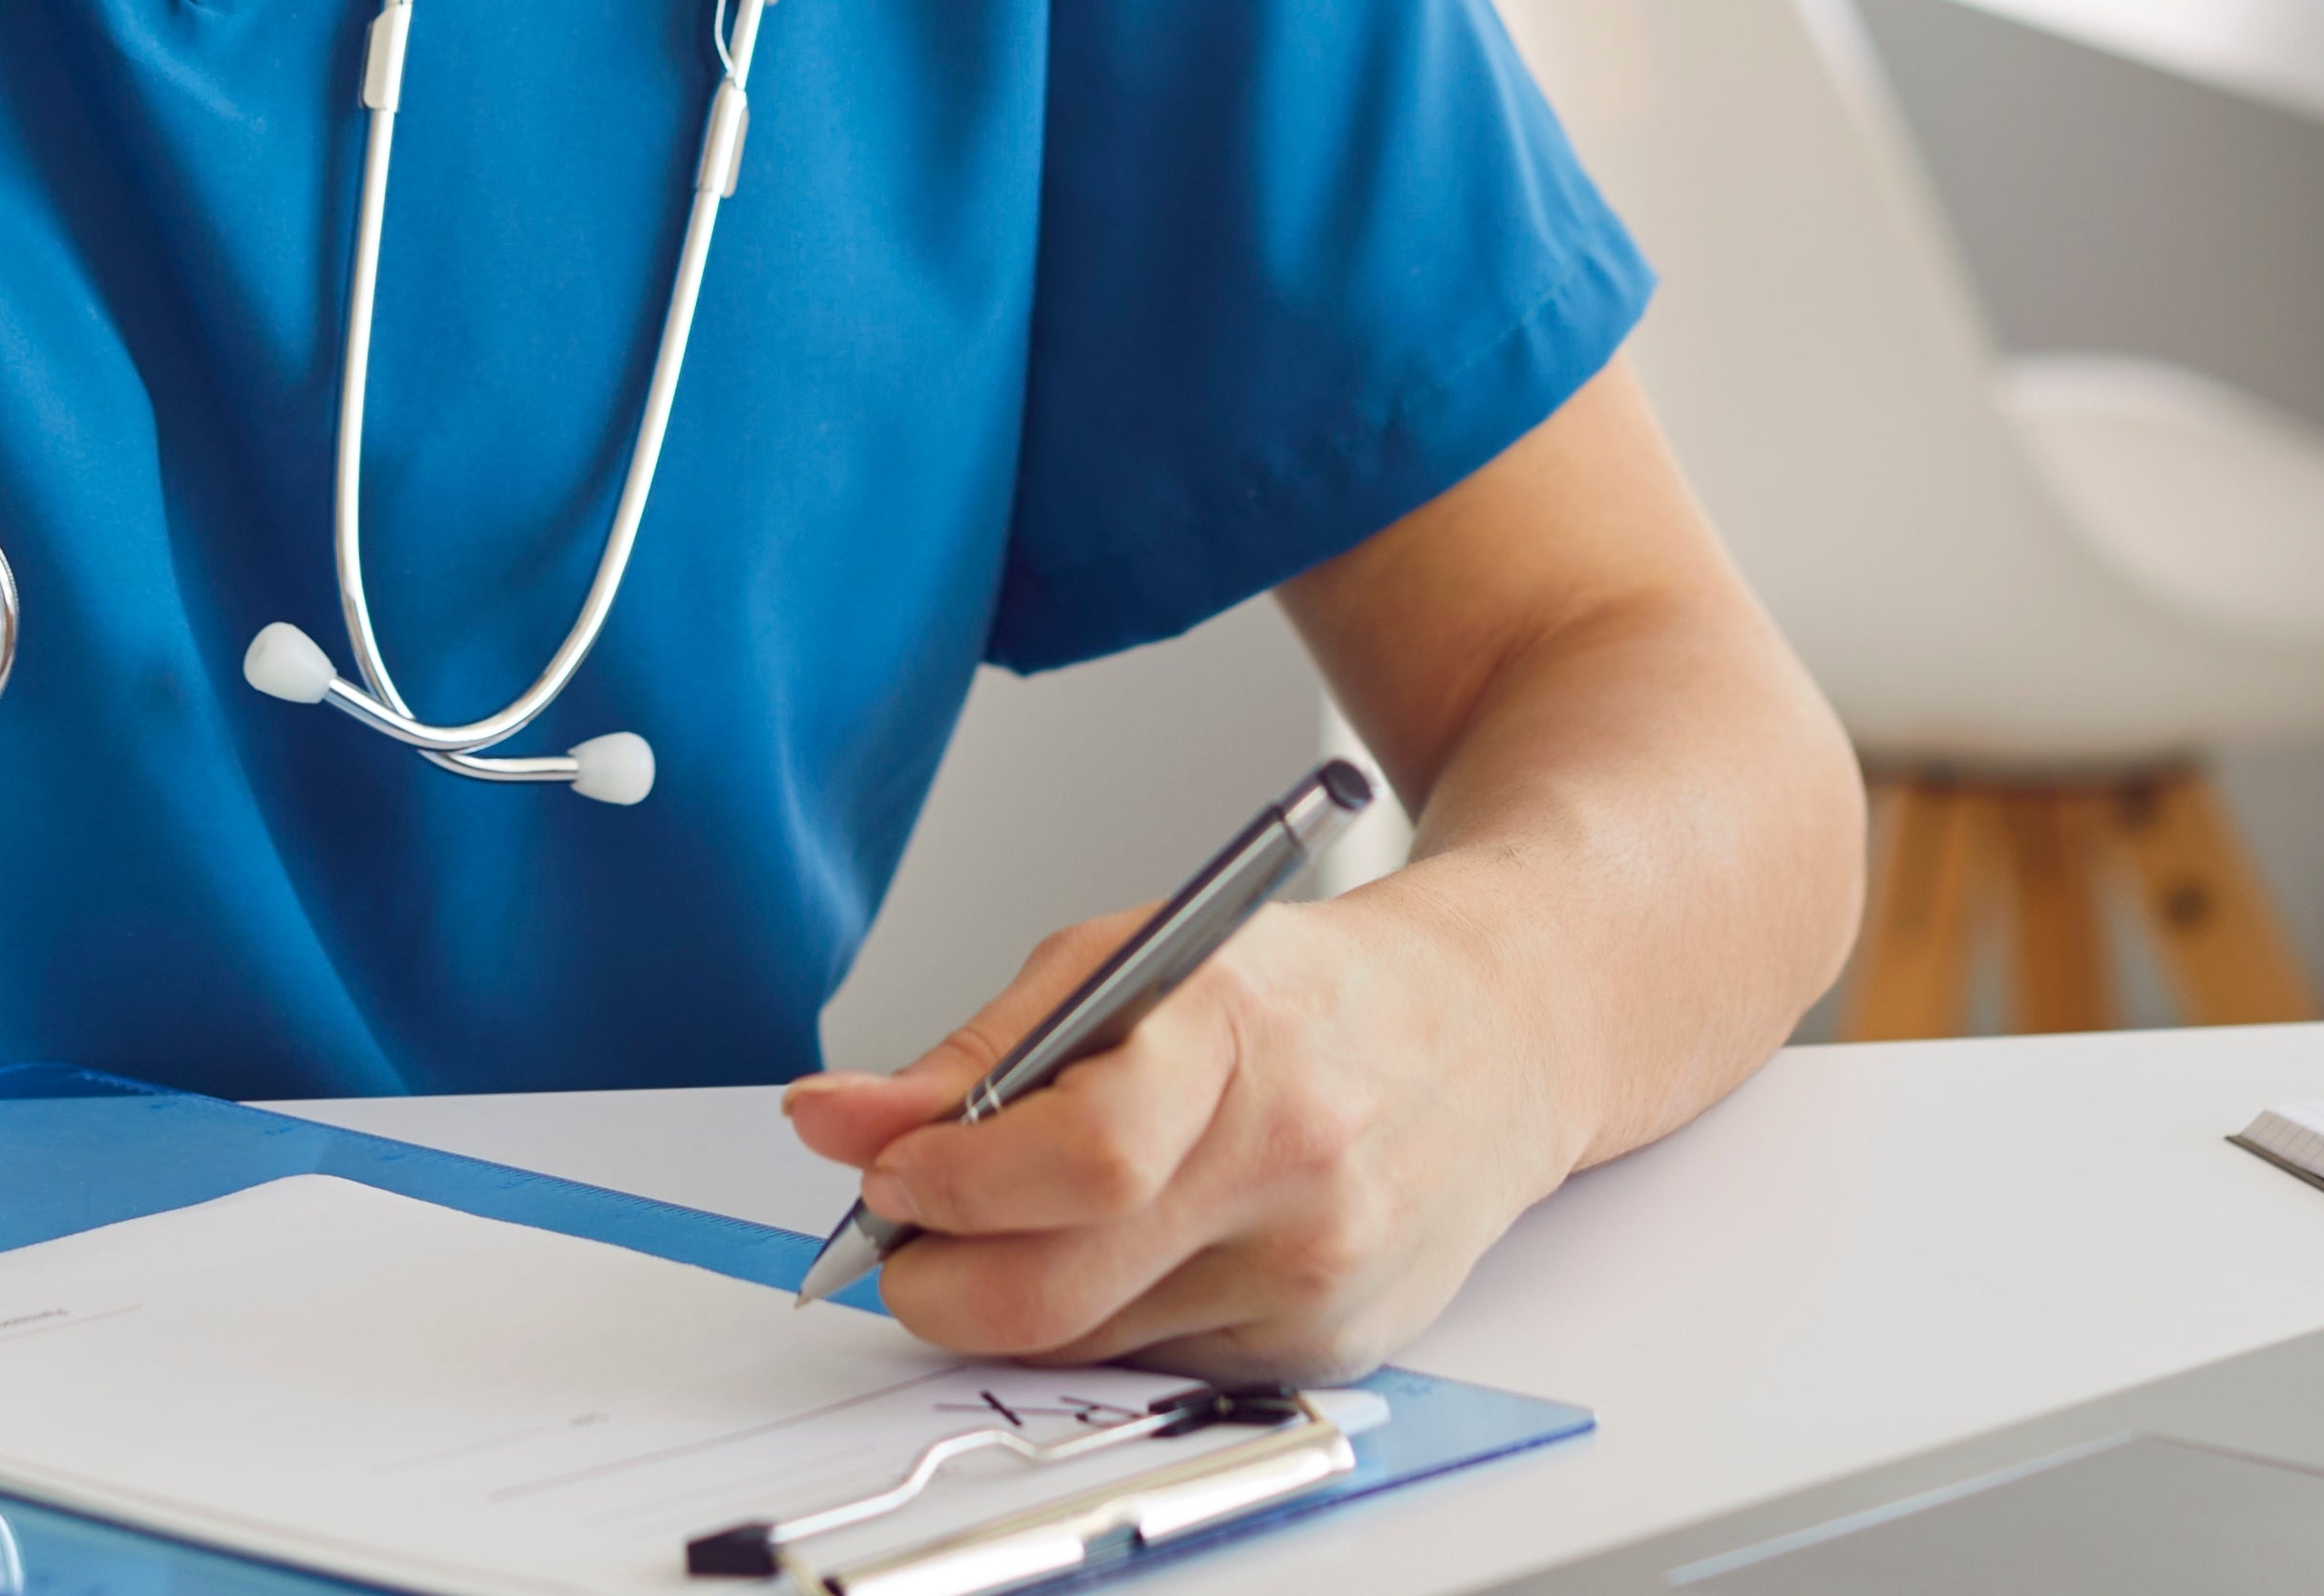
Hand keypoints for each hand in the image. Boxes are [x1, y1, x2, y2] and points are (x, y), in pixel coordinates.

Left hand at [778, 883, 1583, 1380]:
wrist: (1489, 1038)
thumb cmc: (1302, 987)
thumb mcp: (1129, 958)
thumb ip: (976, 1052)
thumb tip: (834, 1122)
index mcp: (1244, 1040)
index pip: (1081, 1156)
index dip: (953, 1184)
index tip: (890, 1175)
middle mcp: (1295, 1171)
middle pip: (1061, 1291)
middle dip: (936, 1283)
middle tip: (902, 1238)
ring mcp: (1319, 1276)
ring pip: (1091, 1345)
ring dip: (1011, 1300)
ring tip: (1011, 1224)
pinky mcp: (1327, 1349)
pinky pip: (1156, 1365)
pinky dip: (1105, 1321)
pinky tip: (1130, 1249)